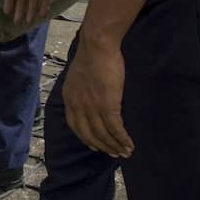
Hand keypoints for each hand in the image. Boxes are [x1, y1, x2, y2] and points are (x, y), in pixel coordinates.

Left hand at [63, 36, 134, 158]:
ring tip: (125, 152)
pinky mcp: (108, 105)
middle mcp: (78, 106)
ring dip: (115, 146)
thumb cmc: (92, 55)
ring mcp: (92, 107)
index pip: (75, 125)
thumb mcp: (79, 76)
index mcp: (69, 98)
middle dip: (102, 146)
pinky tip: (129, 144)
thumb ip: (82, 90)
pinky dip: (122, 139)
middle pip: (89, 134)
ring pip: (103, 134)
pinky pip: (115, 128)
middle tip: (113, 153)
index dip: (85, 137)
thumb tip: (91, 98)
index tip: (94, 144)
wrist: (97, 46)